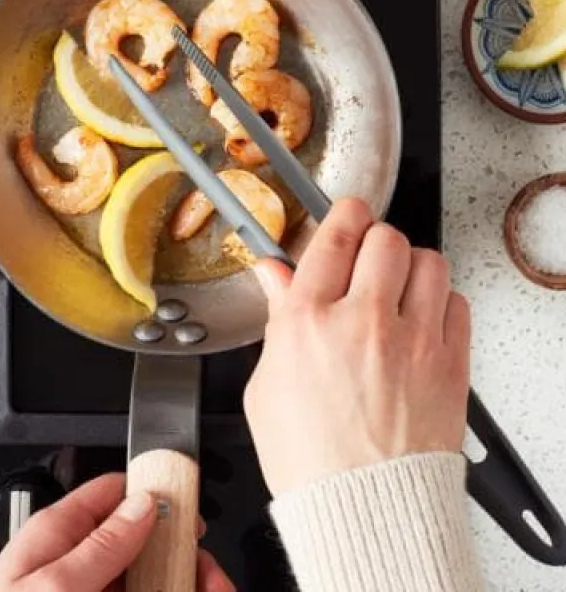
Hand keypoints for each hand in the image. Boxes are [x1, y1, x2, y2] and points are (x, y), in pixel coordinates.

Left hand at [0, 474, 233, 591]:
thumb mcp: (53, 588)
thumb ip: (102, 545)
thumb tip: (145, 503)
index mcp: (57, 537)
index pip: (115, 494)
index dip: (158, 496)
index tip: (193, 517)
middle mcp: (77, 565)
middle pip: (146, 545)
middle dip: (185, 560)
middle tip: (213, 582)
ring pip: (153, 581)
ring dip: (187, 585)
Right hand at [244, 198, 469, 494]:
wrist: (364, 511)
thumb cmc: (310, 460)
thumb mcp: (267, 385)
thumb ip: (277, 317)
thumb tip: (273, 275)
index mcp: (309, 322)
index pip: (335, 234)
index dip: (342, 214)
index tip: (344, 215)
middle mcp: (364, 320)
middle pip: (385, 236)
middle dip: (375, 240)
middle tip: (367, 260)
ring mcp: (413, 339)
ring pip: (428, 260)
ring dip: (411, 267)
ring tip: (399, 290)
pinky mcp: (449, 362)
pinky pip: (457, 302)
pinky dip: (440, 303)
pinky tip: (422, 323)